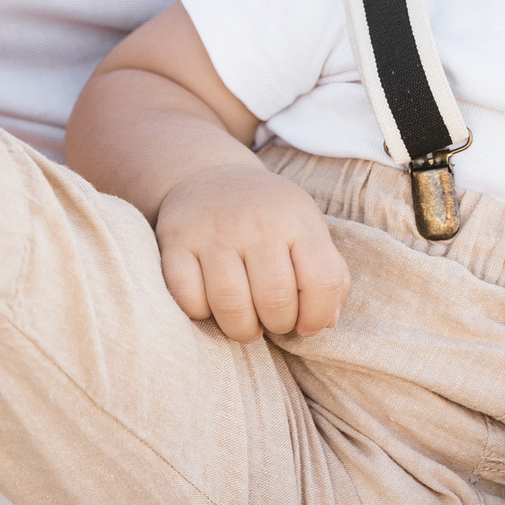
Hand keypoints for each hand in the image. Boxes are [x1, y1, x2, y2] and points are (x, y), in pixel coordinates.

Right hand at [155, 162, 348, 339]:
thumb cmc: (269, 217)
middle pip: (276, 301)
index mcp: (297, 219)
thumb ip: (329, 274)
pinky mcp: (175, 241)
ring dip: (242, 329)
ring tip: (246, 321)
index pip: (322, 283)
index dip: (317, 316)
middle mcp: (256, 222)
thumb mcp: (307, 230)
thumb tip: (327, 321)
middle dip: (278, 325)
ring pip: (231, 306)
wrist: (210, 176)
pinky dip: (201, 313)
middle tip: (272, 320)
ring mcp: (213, 231)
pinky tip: (211, 303)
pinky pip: (188, 299)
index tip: (307, 324)